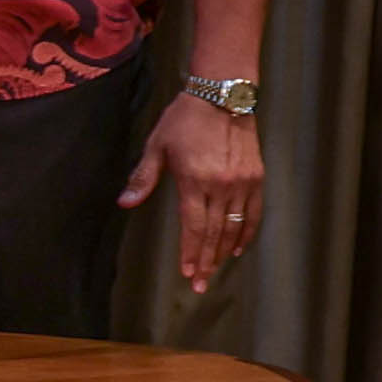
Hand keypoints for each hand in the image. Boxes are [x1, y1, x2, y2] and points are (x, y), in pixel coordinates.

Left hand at [122, 93, 266, 293]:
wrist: (222, 97)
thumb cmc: (183, 120)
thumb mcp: (156, 146)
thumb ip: (143, 178)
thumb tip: (124, 203)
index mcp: (195, 180)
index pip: (194, 226)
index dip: (190, 252)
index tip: (187, 273)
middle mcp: (221, 186)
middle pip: (215, 233)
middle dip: (206, 261)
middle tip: (200, 284)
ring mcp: (242, 183)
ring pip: (235, 227)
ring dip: (224, 251)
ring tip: (215, 270)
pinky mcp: (257, 178)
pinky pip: (254, 213)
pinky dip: (247, 232)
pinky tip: (239, 247)